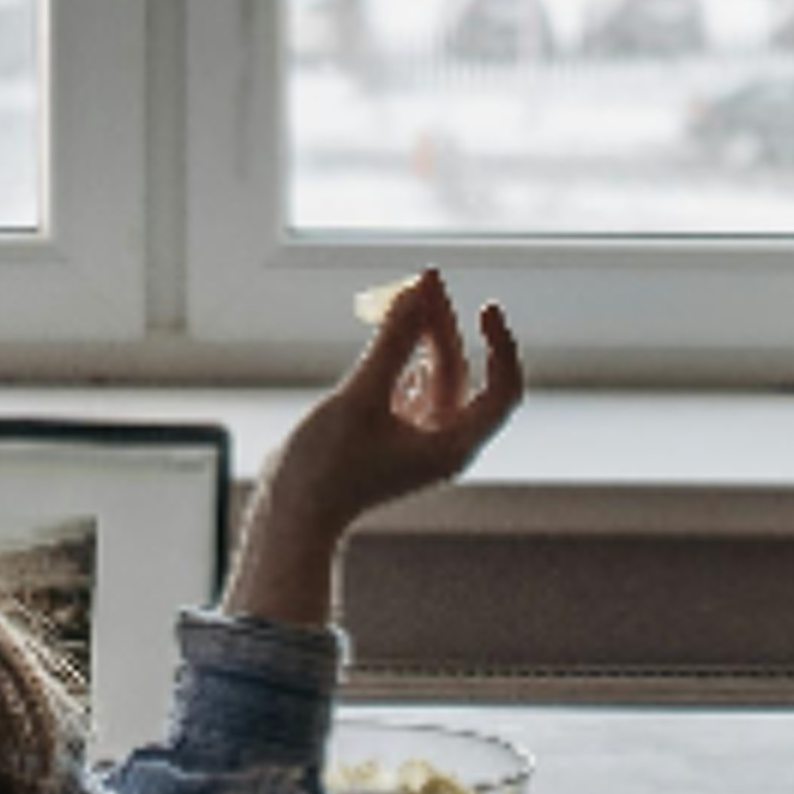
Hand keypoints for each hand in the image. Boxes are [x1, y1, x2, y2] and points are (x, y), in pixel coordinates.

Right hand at [220, 272, 523, 627]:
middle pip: (458, 373)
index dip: (500, 345)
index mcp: (453, 445)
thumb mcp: (362, 396)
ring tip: (409, 292)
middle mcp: (442, 444)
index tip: (485, 308)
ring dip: (423, 336)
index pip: (502, 390)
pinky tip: (399, 334)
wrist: (292, 515)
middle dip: (444, 325)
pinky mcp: (390, 436)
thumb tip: (417, 292)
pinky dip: (405, 356)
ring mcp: (416, 441)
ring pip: (433, 376)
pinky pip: (410, 387)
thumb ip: (392, 342)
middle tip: (426, 278)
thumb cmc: (327, 467)